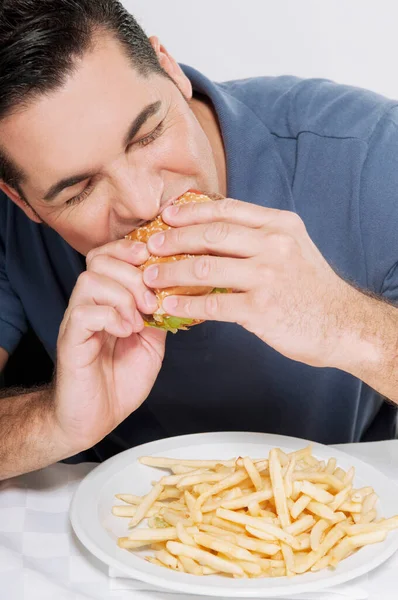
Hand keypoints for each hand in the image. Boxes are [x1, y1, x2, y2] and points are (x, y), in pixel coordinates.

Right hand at [53, 239, 165, 452]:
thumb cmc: (120, 382)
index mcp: (108, 301)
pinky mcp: (71, 340)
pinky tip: (125, 332)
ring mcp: (77, 320)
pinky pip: (84, 313)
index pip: (110, 255)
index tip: (156, 262)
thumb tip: (177, 294)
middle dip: (133, 274)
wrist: (95, 418)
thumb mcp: (152, 344)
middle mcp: (90, 304)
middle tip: (151, 303)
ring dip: (122, 296)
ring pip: (90, 280)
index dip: (131, 249)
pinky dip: (111, 318)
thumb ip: (160, 317)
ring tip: (138, 322)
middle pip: (100, 259)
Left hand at [143, 198, 353, 368]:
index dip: (191, 211)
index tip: (167, 215)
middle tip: (150, 245)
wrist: (343, 324)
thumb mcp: (294, 248)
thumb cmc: (313, 288)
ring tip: (150, 276)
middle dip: (174, 239)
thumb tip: (215, 233)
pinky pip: (212, 305)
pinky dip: (185, 304)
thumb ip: (260, 237)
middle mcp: (273, 245)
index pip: (227, 210)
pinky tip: (169, 305)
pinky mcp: (261, 308)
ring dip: (171, 271)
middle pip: (211, 234)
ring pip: (205, 268)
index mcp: (279, 225)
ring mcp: (267, 276)